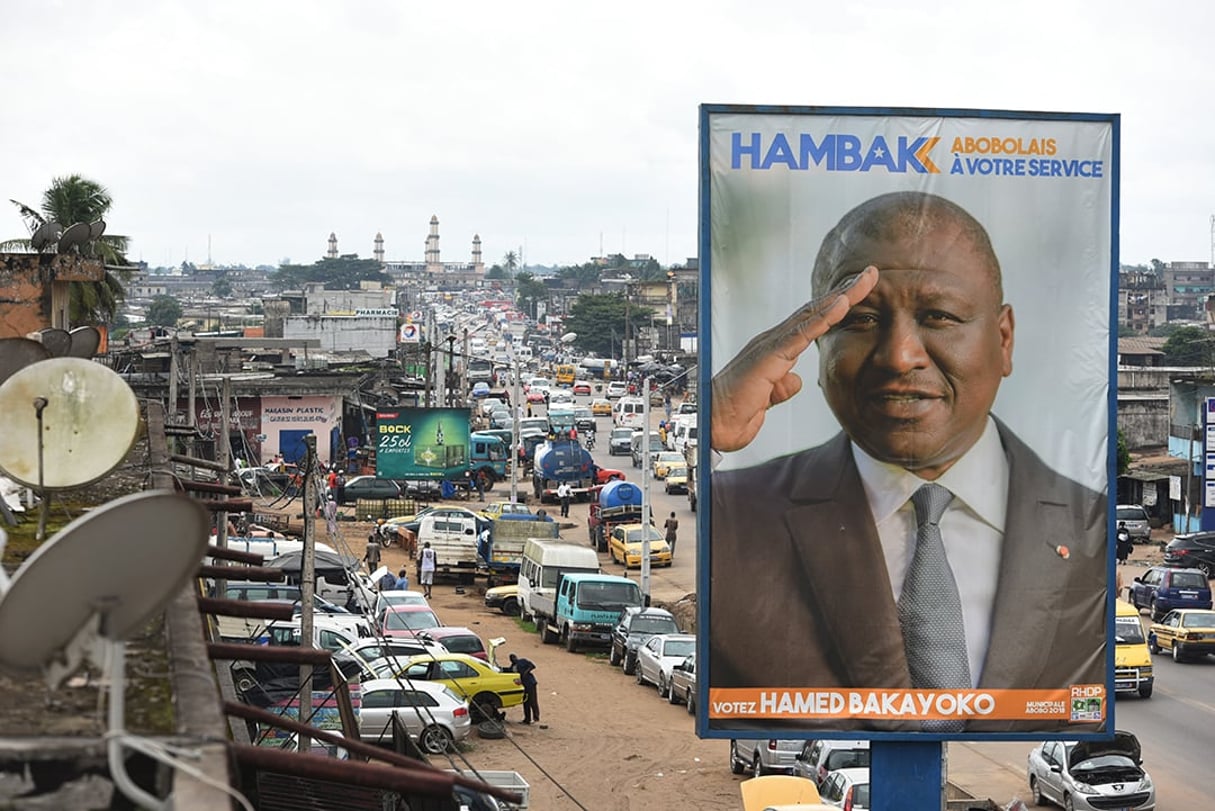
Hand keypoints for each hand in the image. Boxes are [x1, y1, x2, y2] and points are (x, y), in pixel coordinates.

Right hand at [710, 266, 877, 452]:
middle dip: (845, 292)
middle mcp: (773, 341)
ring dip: (841, 296)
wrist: (712, 424)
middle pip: (815, 311)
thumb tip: (796, 380)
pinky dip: (823, 317)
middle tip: (871, 274)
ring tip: (865, 280)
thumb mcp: (767, 400)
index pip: (811, 323)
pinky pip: (801, 333)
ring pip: (812, 315)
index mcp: (775, 351)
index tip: (859, 293)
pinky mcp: (769, 356)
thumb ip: (782, 387)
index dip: (836, 307)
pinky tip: (841, 304)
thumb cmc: (734, 413)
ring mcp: (770, 345)